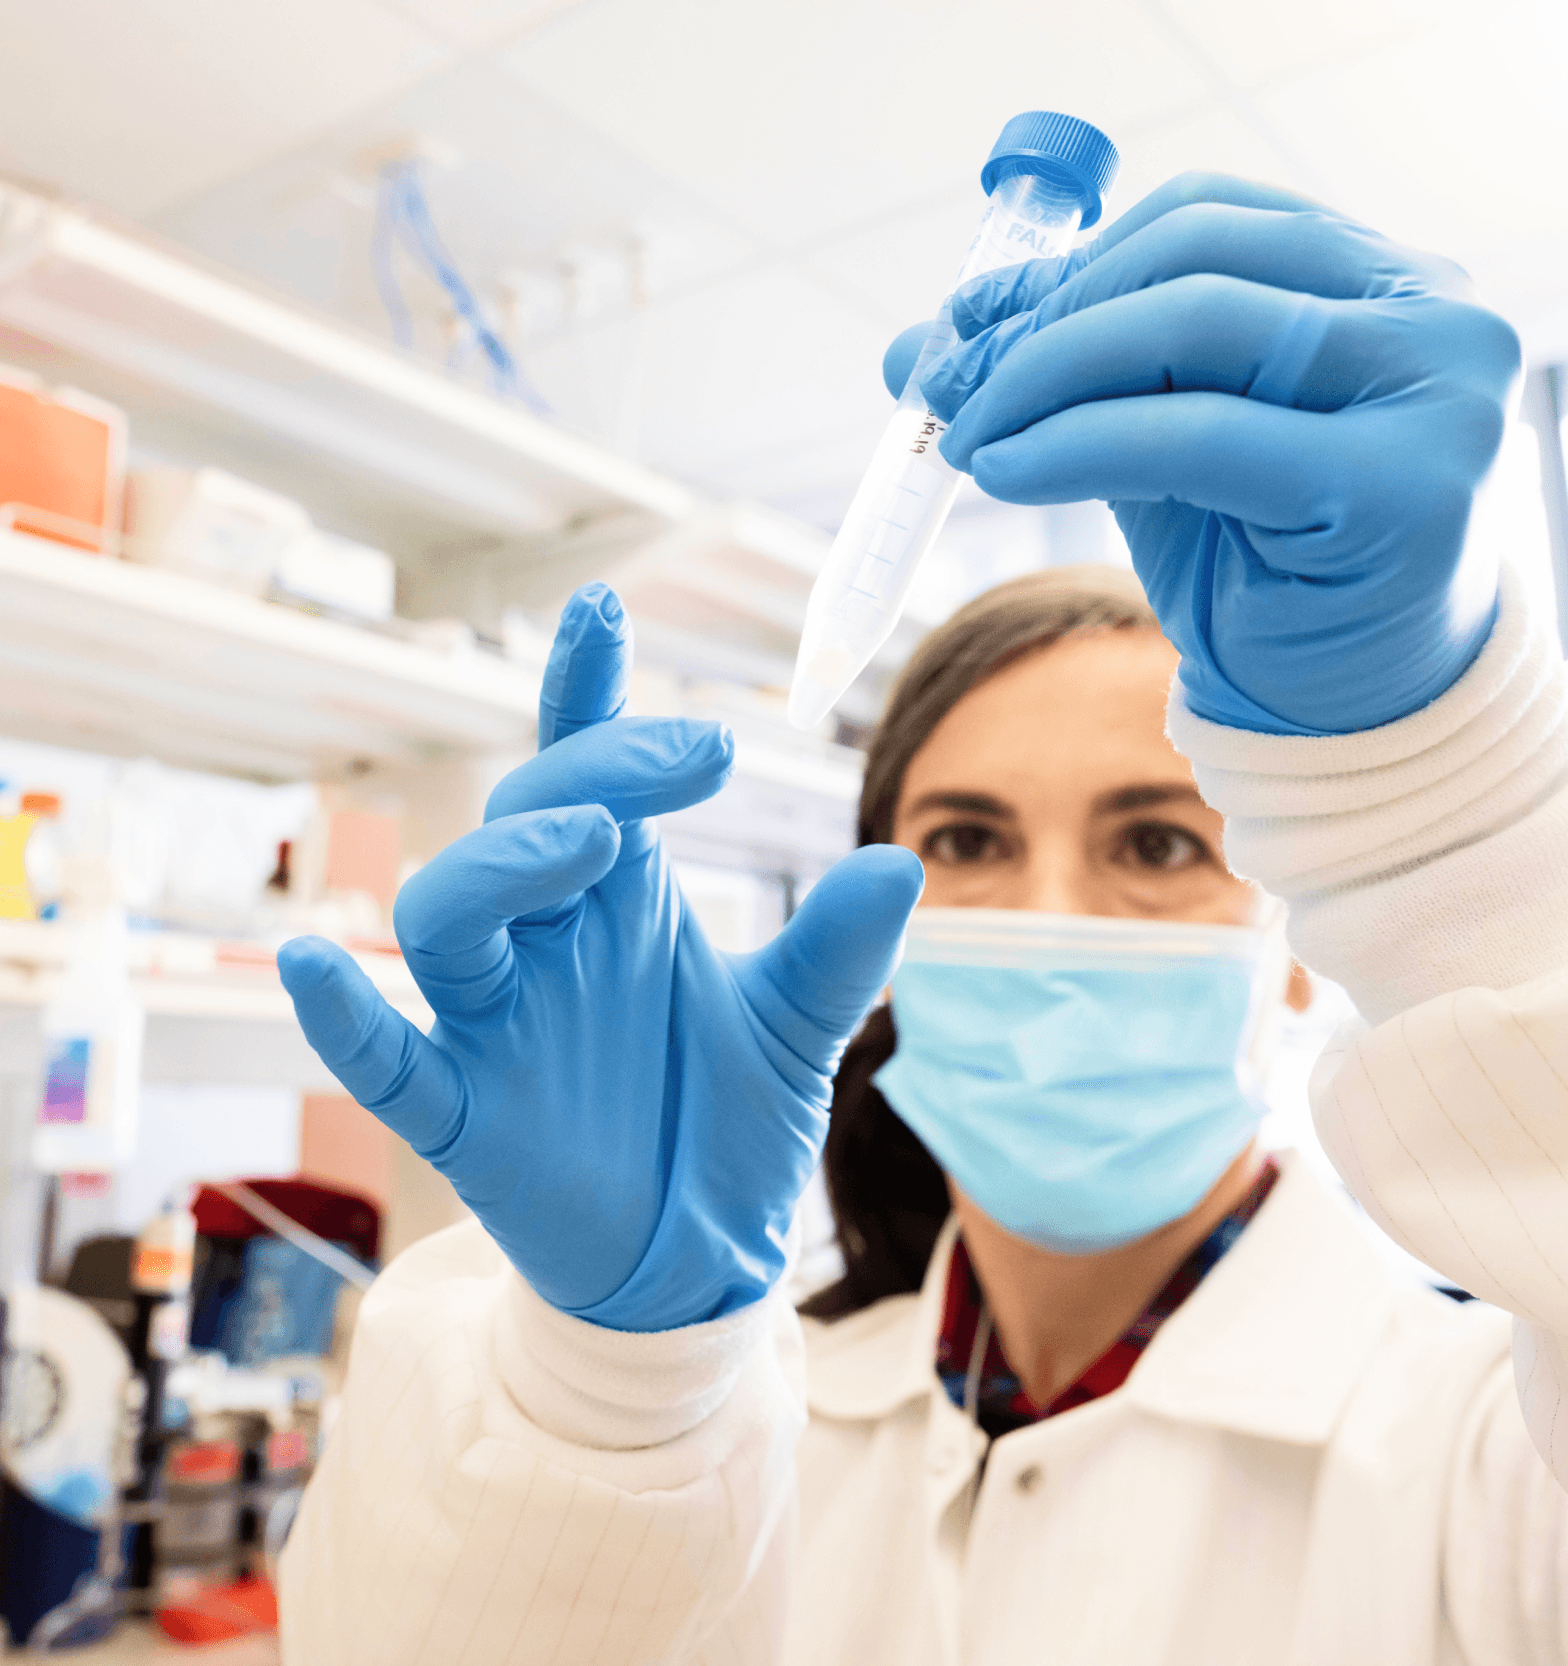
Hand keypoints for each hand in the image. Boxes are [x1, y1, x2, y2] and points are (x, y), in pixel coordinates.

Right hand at [279, 585, 921, 1330]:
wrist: (703, 1257)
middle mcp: (550, 943)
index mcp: (620, 902)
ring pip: (451, 916)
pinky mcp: (465, 1113)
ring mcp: (498, 1022)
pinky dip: (348, 1017)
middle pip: (527, 821)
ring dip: (502, 865)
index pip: (588, 773)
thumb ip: (835, 951)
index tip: (605, 610)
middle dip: (594, 773)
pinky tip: (318, 965)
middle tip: (688, 762)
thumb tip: (904, 860)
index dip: (588, 694)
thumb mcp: (797, 1030)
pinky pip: (387, 1061)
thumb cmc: (726, 1122)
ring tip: (588, 843)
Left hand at [888, 175, 1521, 734]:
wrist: (1347, 709)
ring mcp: (1434, 393)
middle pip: (1193, 258)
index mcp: (1383, 282)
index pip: (1204, 222)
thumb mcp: (1159, 456)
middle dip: (1046, 322)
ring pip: (1192, 324)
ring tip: (972, 436)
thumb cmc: (1268, 573)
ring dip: (1046, 375)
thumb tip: (918, 346)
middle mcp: (1432, 316)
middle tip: (951, 386)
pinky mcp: (1402, 486)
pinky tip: (1006, 470)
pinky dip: (1078, 443)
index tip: (968, 321)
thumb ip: (1068, 385)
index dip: (1069, 264)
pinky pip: (1196, 434)